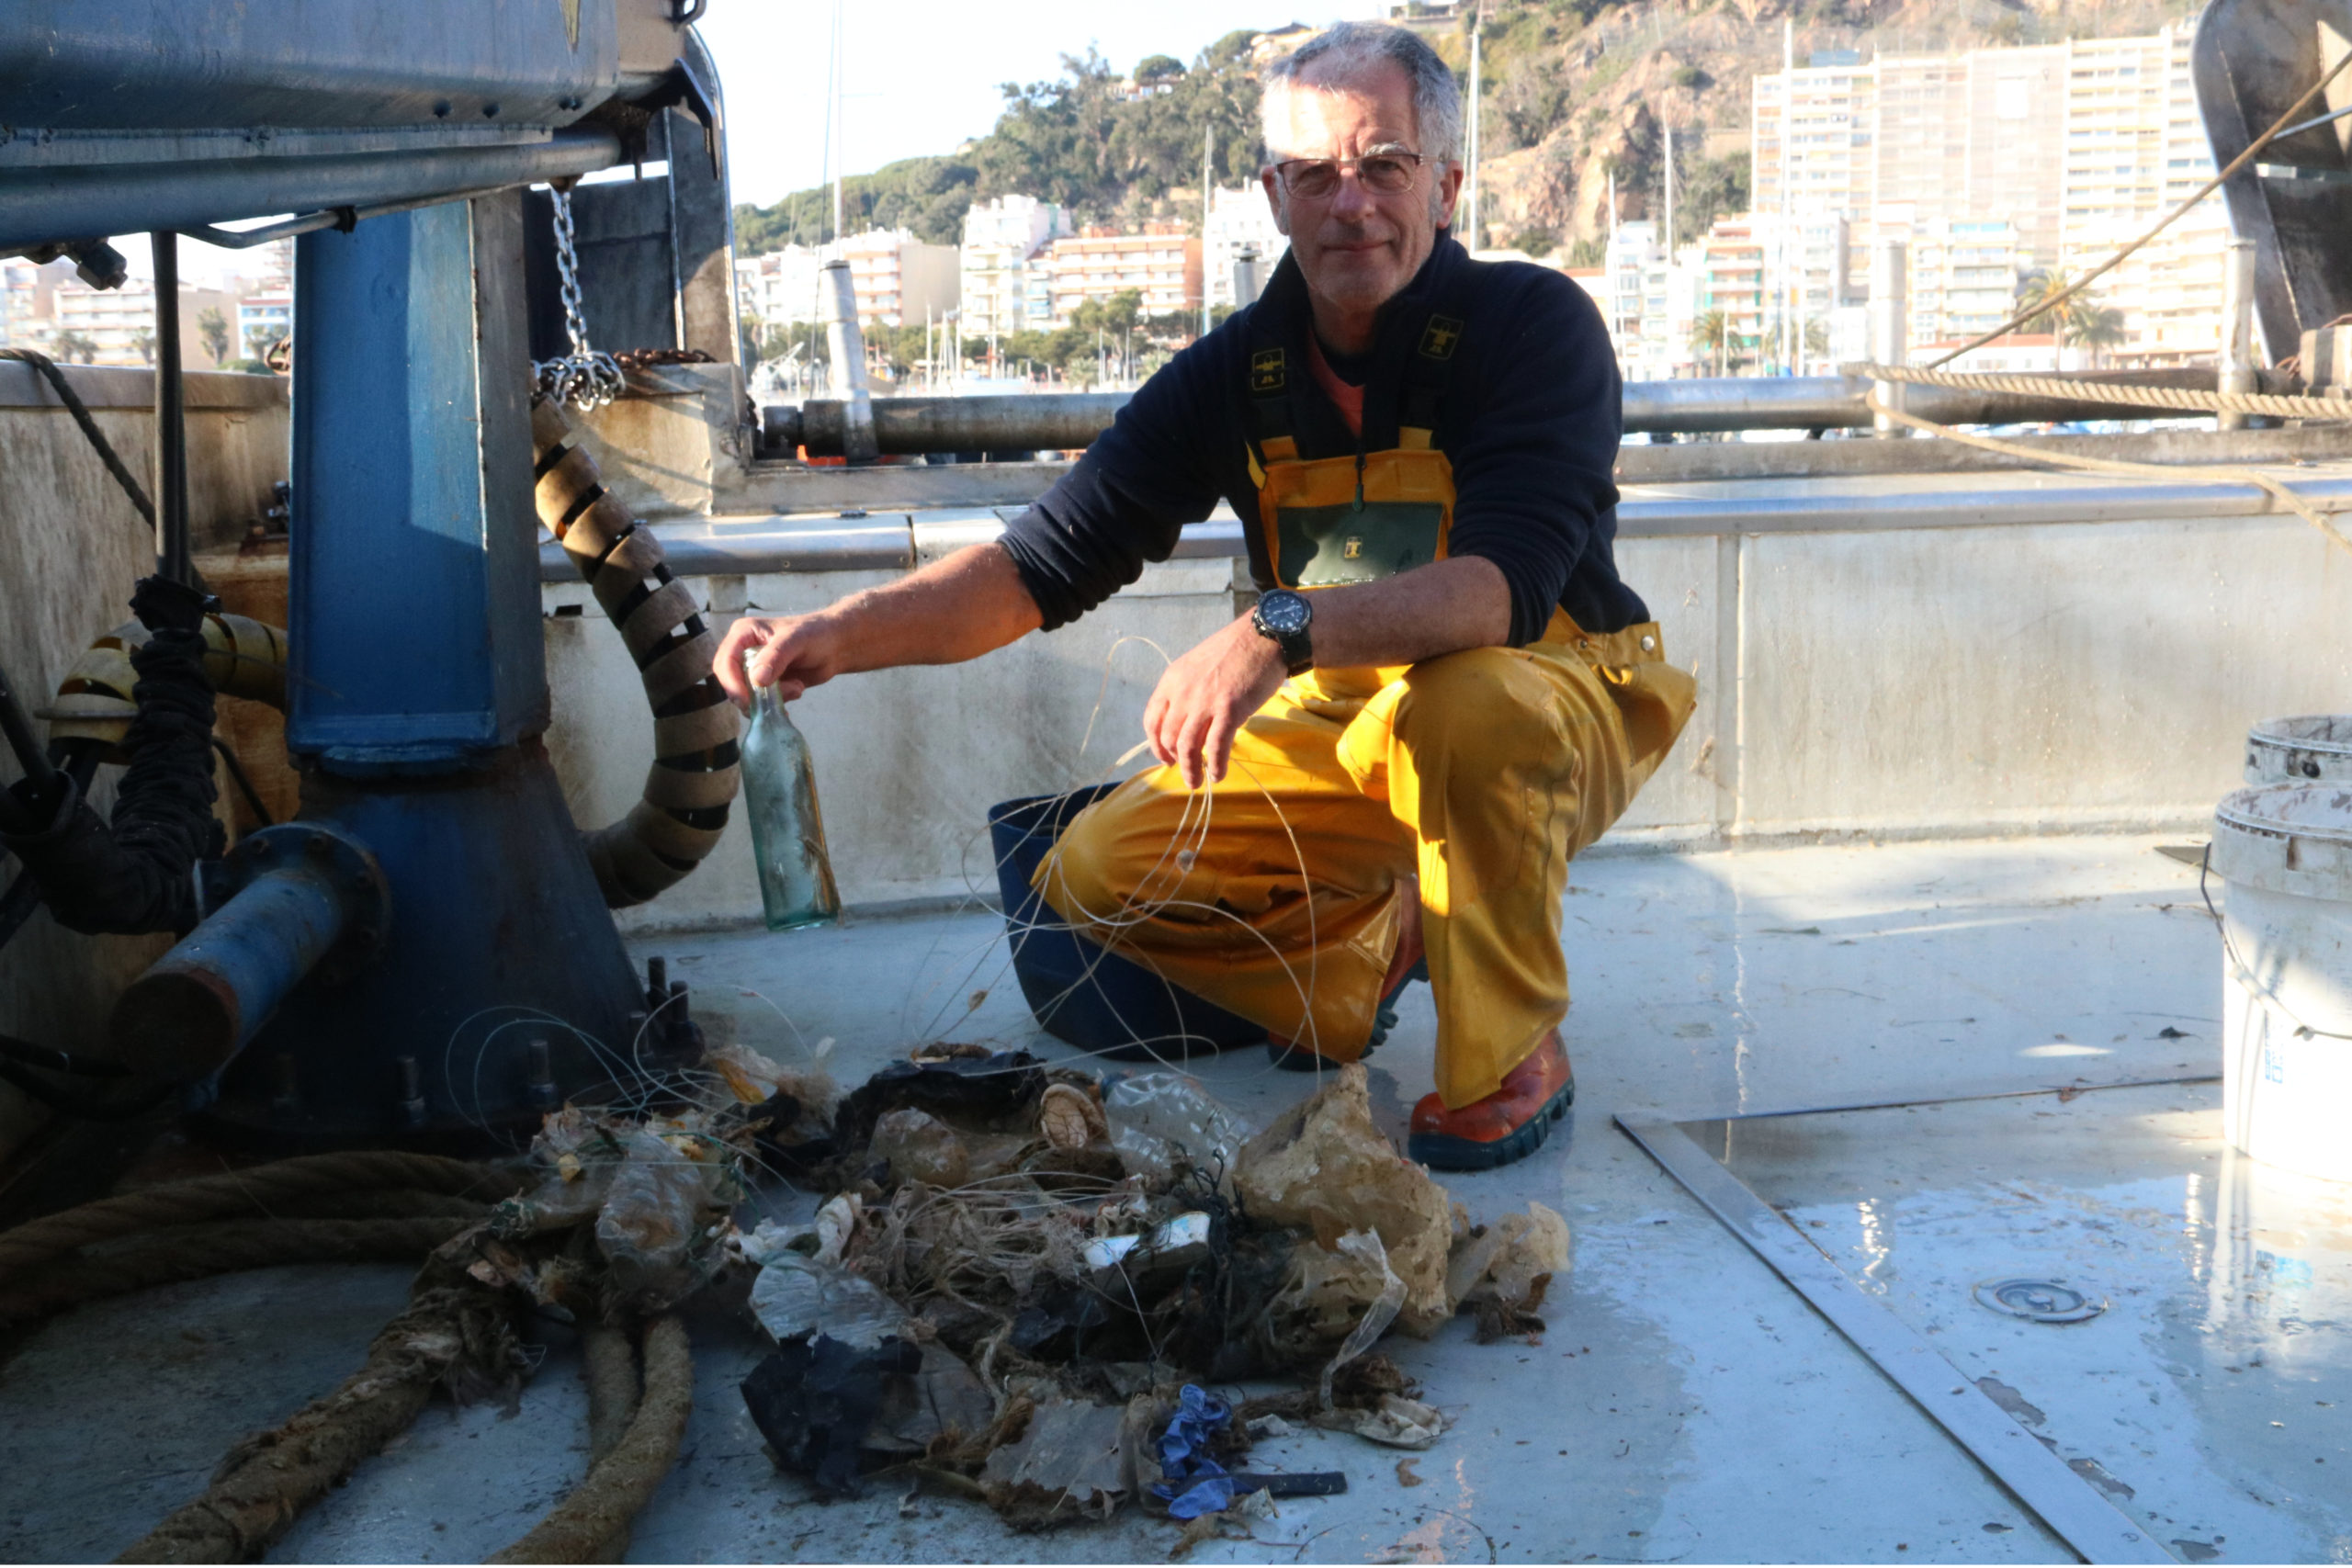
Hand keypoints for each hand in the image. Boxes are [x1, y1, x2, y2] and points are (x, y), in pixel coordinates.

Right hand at [712, 612, 846, 708]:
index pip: (724, 662)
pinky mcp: (765, 685)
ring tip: (796, 687)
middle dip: (752, 695)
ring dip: (770, 700)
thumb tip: (756, 680)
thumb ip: (775, 657)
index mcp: (743, 635)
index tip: (746, 700)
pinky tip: (796, 691)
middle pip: (730, 683)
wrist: (836, 646)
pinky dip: (776, 704)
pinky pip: (760, 702)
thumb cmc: (816, 634)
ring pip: (746, 696)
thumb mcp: (795, 640)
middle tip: (777, 698)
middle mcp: (743, 652)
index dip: (731, 683)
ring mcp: (753, 670)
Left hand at [1143, 615, 1289, 788]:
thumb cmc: (1236, 650)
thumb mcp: (1199, 665)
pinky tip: (1218, 775)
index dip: (1156, 744)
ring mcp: (1205, 702)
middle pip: (1169, 737)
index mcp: (1172, 679)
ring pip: (1188, 747)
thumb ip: (1189, 690)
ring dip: (1190, 770)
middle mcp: (1183, 692)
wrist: (1264, 636)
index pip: (1152, 719)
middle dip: (1174, 760)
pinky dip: (1215, 765)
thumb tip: (1190, 721)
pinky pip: (1216, 747)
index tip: (1165, 757)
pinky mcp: (1229, 710)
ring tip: (1196, 782)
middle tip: (1185, 772)